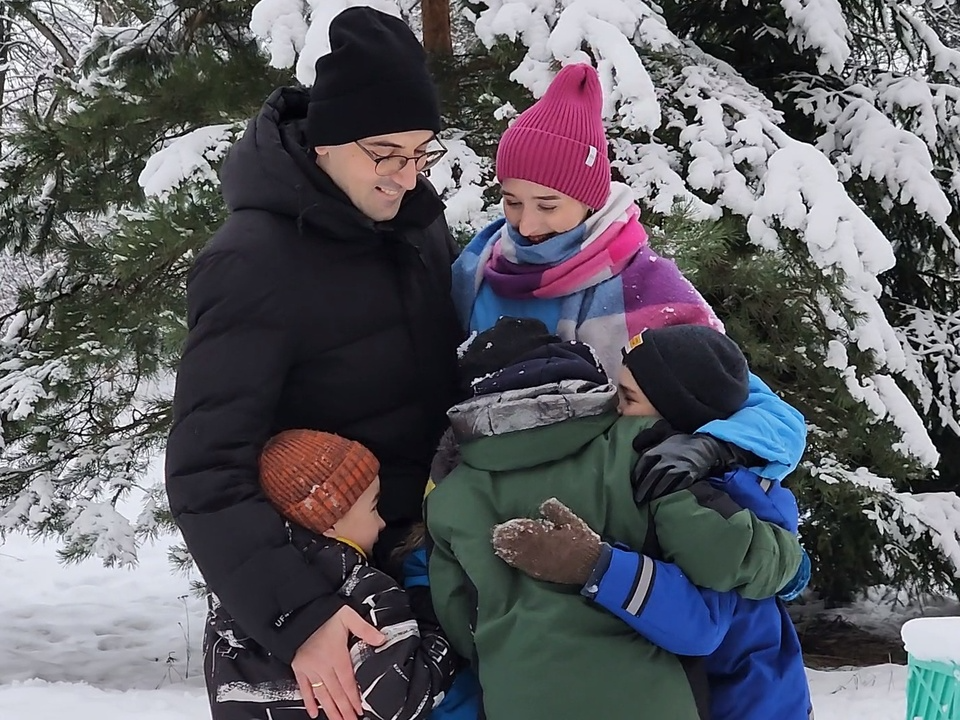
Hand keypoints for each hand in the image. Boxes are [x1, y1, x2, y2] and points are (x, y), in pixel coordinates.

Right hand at [292, 605, 385, 719]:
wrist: (297, 609)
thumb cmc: (324, 612)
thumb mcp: (347, 615)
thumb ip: (365, 628)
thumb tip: (382, 639)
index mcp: (335, 654)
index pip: (347, 681)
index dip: (353, 698)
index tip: (359, 711)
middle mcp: (322, 665)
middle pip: (335, 692)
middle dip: (344, 710)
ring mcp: (309, 668)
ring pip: (321, 694)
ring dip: (330, 710)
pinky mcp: (298, 667)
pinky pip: (303, 688)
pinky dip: (308, 701)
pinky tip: (313, 713)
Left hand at [492, 498, 600, 585]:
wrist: (592, 566)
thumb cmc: (583, 541)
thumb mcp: (572, 521)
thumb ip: (556, 512)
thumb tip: (543, 504)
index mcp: (548, 536)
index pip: (526, 531)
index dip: (513, 529)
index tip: (503, 525)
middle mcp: (541, 551)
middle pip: (519, 544)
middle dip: (507, 540)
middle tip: (496, 534)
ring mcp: (540, 563)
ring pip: (519, 557)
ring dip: (508, 551)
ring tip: (497, 545)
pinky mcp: (542, 573)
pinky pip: (524, 567)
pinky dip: (514, 561)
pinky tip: (508, 558)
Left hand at [632, 431, 758, 504]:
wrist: (706, 445)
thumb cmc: (682, 441)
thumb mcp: (664, 433)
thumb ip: (648, 436)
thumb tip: (634, 445)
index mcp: (660, 449)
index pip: (643, 463)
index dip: (637, 475)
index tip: (633, 484)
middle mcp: (668, 458)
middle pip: (652, 475)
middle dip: (644, 489)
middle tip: (638, 499)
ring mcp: (680, 467)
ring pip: (664, 482)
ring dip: (655, 493)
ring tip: (649, 502)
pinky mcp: (691, 475)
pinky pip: (679, 486)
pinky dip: (671, 493)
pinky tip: (665, 499)